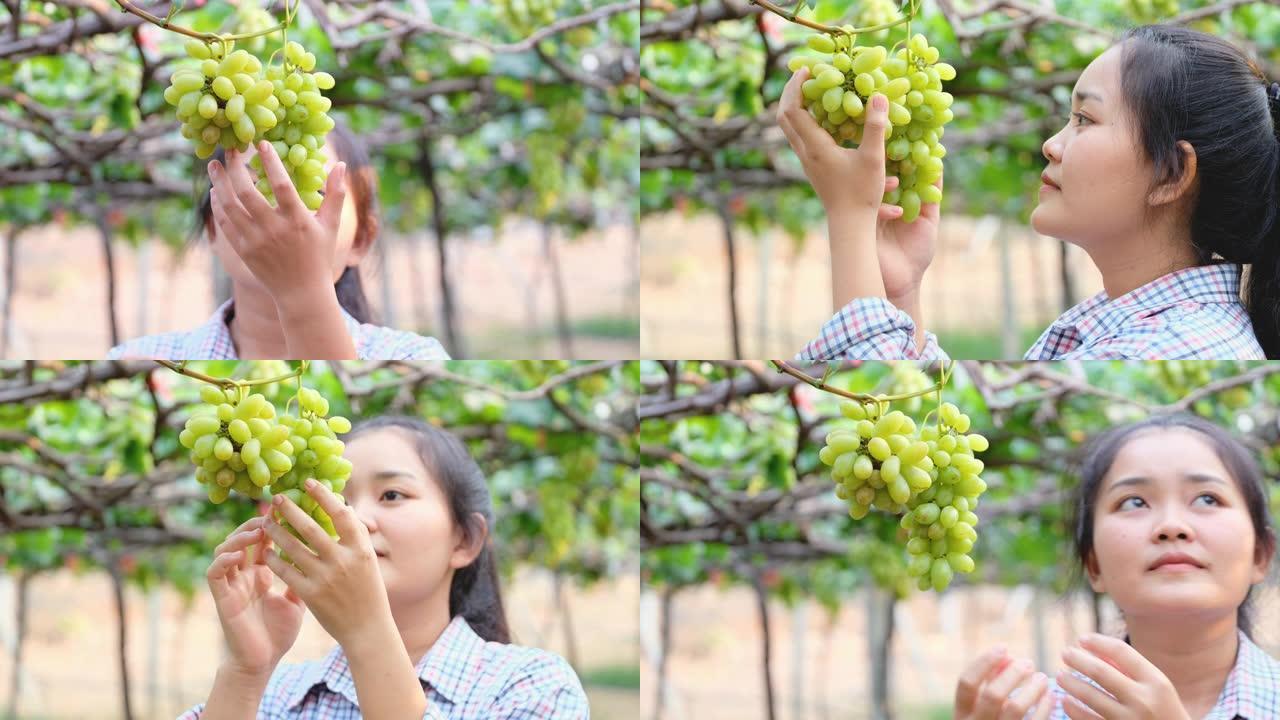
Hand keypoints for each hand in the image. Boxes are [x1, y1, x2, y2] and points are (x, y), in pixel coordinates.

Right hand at [206, 515, 305, 676]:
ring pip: (225, 550)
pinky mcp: (221, 598)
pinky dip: (223, 560)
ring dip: (239, 537)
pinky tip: (239, 555)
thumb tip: (322, 556)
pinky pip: (214, 573)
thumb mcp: (296, 600)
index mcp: (261, 573)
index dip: (271, 525)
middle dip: (255, 524)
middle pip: (242, 539)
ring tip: (257, 531)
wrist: (262, 662)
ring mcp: (231, 585)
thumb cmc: (278, 634)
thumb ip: (301, 578)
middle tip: (271, 514)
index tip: (287, 510)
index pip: (262, 541)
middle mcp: (244, 575)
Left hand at [208, 142, 346, 308]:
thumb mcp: (331, 226)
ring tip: (213, 166)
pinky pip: (226, 223)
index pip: (282, 185)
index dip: (271, 162)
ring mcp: (256, 241)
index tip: (261, 143)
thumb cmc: (319, 256)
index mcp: (298, 221)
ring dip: (219, 183)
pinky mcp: (243, 250)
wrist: (301, 293)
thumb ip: (336, 194)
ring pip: (230, 206)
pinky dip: (218, 205)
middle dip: (235, 168)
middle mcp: (274, 230)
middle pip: (248, 193)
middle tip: (229, 149)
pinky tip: (215, 191)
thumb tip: (341, 164)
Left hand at [261, 479, 391, 650]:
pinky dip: (274, 559)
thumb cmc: (368, 592)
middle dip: (291, 511)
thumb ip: (355, 537)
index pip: (341, 514)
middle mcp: (344, 561)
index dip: (324, 496)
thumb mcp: (369, 561)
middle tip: (277, 498)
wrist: (367, 629)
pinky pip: (287, 572)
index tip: (309, 482)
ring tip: (266, 522)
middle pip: (311, 528)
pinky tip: (266, 551)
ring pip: (294, 548)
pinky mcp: (312, 595)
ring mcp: (327, 579)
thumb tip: (341, 508)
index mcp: (361, 549)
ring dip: (277, 532)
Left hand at [778, 69, 939, 304]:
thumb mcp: (874, 158)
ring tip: (814, 90)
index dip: (796, 86)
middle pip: (784, 116)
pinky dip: (804, 120)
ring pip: (789, 128)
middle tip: (806, 75)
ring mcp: (805, 161)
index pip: (793, 109)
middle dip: (791, 92)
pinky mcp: (811, 168)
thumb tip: (878, 95)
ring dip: (796, 106)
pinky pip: (799, 137)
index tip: (808, 69)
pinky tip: (824, 116)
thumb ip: (875, 126)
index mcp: (815, 147)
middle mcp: (804, 153)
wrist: (849, 226)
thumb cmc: (862, 194)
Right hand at [955, 647, 1054, 719]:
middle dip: (1013, 674)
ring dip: (1032, 688)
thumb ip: (988, 683)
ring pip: (1015, 709)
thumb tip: (1006, 656)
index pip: (966, 683)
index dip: (984, 662)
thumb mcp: (979, 710)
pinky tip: (1051, 697)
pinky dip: (1045, 707)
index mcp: (961, 715)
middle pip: (992, 695)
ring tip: (1043, 678)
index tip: (1004, 647)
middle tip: (1028, 663)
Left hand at [1058, 634, 1192, 719]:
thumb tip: (1093, 650)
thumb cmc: (1162, 710)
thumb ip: (1130, 669)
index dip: (1098, 642)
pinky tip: (1066, 701)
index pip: (1122, 651)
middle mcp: (1143, 701)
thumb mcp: (1157, 687)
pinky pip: (1086, 719)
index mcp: (1156, 682)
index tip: (1082, 639)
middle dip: (1077, 659)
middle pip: (1100, 672)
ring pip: (1089, 696)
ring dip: (1070, 682)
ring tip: (1060, 676)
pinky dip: (1072, 708)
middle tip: (1065, 653)